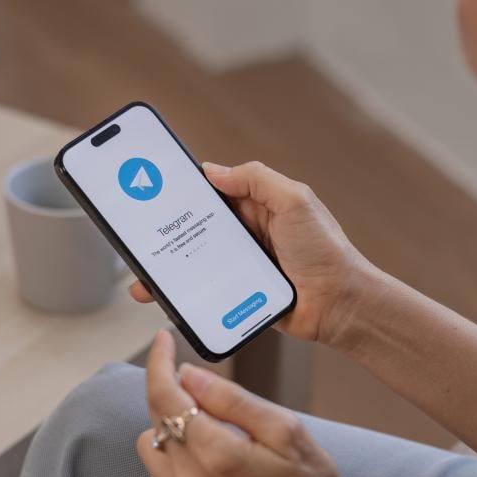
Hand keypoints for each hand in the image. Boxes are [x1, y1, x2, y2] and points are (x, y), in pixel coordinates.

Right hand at [129, 161, 374, 344]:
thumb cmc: (326, 250)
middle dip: (165, 231)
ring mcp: (240, 264)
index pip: (211, 192)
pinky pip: (206, 289)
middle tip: (136, 235)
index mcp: (257, 206)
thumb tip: (211, 171)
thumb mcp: (295, 201)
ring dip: (167, 266)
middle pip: (195, 228)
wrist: (340, 304)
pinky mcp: (239, 293)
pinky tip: (166, 297)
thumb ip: (256, 180)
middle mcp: (246, 233)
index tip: (151, 188)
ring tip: (142, 276)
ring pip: (194, 260)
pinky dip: (184, 292)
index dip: (182, 190)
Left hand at [136, 331, 385, 476]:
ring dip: (172, 424)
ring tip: (213, 430)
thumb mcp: (284, 428)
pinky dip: (175, 452)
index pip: (166, 395)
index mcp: (217, 453)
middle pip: (156, 414)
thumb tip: (187, 374)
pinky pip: (158, 469)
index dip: (160, 362)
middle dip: (175, 390)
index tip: (163, 341)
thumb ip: (232, 398)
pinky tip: (208, 456)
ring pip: (151, 441)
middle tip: (209, 390)